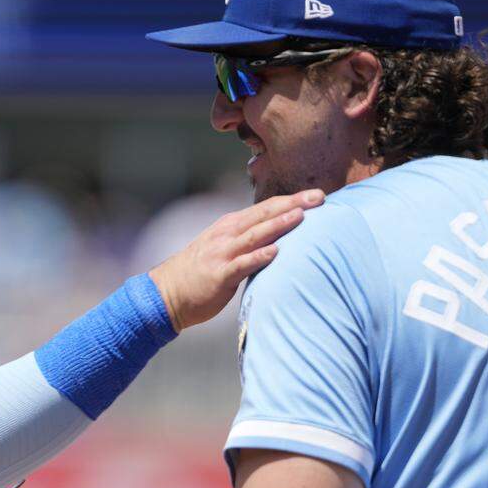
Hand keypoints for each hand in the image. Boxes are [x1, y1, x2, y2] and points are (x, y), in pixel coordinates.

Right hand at [148, 189, 323, 331]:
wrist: (168, 292)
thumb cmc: (200, 272)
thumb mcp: (223, 247)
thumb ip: (248, 240)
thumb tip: (278, 237)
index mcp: (231, 225)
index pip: (266, 208)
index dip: (292, 200)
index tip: (317, 195)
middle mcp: (228, 234)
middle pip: (264, 214)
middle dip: (293, 204)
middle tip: (319, 196)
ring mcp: (223, 253)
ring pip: (255, 235)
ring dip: (279, 225)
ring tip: (301, 216)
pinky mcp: (220, 274)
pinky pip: (242, 264)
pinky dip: (259, 257)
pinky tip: (275, 252)